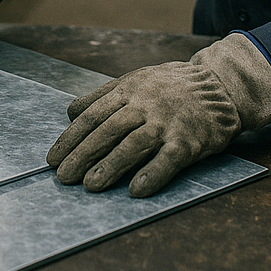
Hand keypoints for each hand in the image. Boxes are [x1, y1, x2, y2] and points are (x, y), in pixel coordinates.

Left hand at [46, 33, 270, 196]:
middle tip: (63, 177)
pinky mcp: (189, 140)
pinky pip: (168, 159)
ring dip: (110, 166)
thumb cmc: (169, 86)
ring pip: (133, 145)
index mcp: (129, 90)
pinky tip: (136, 191)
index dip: (71, 138)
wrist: (217, 87)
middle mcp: (145, 104)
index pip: (93, 116)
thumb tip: (70, 112)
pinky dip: (152, 175)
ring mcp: (167, 122)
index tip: (53, 158)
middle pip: (108, 131)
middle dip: (82, 155)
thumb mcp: (135, 79)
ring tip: (90, 186)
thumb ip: (102, 95)